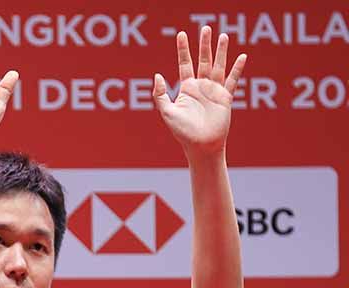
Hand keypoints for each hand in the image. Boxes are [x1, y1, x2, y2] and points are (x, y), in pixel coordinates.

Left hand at [153, 27, 246, 157]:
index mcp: (186, 88)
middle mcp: (201, 87)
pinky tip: (242, 56)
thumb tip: (157, 75)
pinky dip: (237, 69)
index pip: (184, 63)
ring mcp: (214, 91)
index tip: (181, 34)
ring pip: (218, 66)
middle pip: (203, 60)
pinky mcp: (225, 97)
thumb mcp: (166, 112)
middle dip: (204, 45)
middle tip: (206, 28)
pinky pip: (232, 80)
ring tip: (223, 36)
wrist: (201, 145)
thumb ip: (160, 94)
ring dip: (221, 51)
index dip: (182, 49)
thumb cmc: (182, 132)